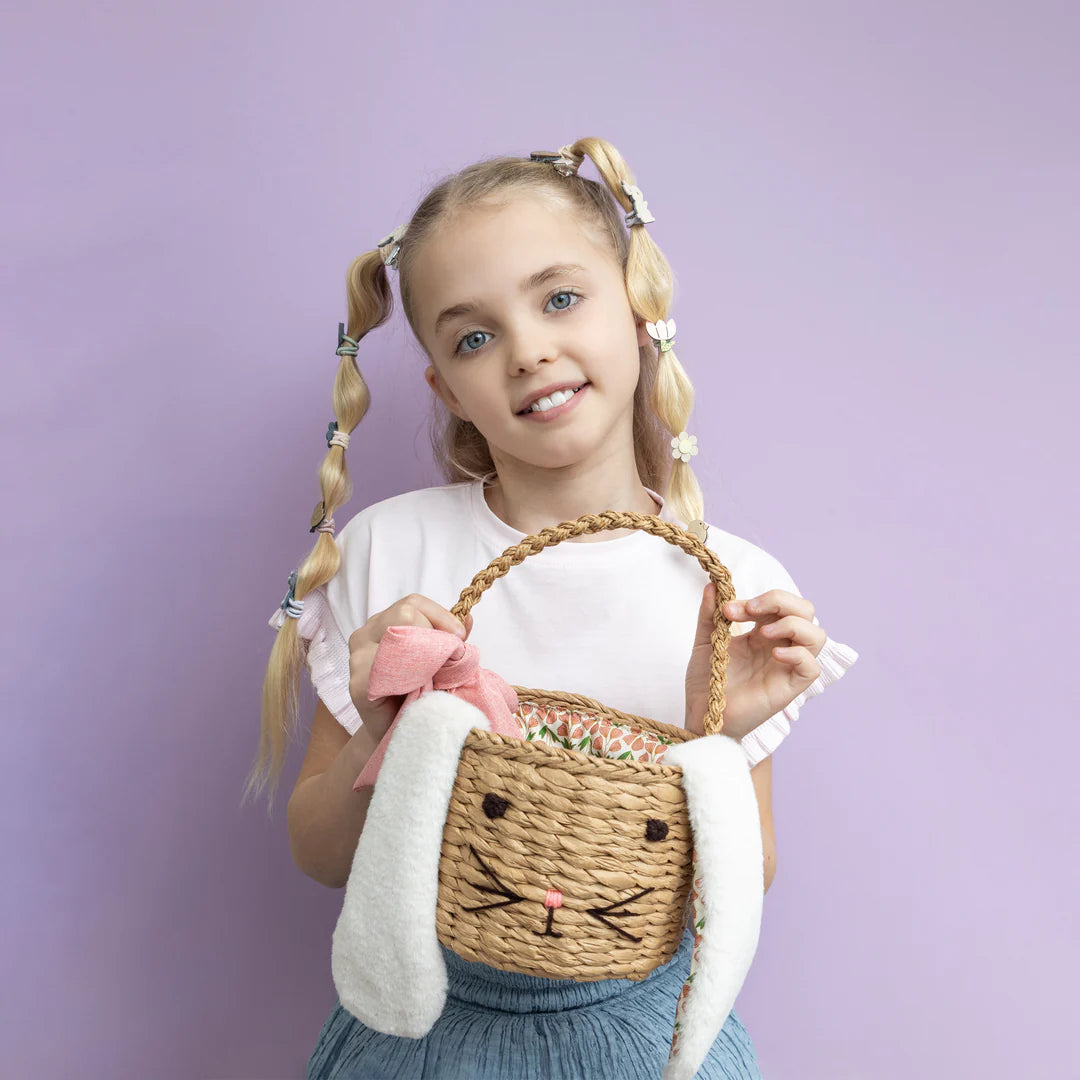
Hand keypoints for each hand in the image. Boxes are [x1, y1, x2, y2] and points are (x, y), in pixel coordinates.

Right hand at [347, 594, 472, 741]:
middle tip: (449, 658)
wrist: (402, 733)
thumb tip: (467, 619)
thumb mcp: (440, 660)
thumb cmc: (420, 694)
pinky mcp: (358, 684)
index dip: (441, 615)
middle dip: (434, 633)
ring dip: (424, 656)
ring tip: (434, 676)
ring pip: (397, 636)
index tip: (460, 637)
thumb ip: (450, 638)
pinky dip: (411, 676)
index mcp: (383, 623)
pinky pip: (388, 669)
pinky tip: (419, 688)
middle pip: (405, 613)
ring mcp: (357, 658)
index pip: (412, 603)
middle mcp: (365, 634)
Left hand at [684, 585, 824, 739]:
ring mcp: (787, 666)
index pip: (779, 603)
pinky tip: (774, 656)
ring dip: (793, 625)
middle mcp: (780, 645)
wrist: (703, 715)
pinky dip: (798, 655)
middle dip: (781, 601)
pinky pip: (812, 667)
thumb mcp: (705, 641)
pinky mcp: (790, 688)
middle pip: (806, 611)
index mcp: (763, 632)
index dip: (758, 599)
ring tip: (763, 633)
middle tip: (752, 610)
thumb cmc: (708, 681)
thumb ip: (709, 614)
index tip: (728, 608)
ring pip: (817, 636)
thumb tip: (712, 585)